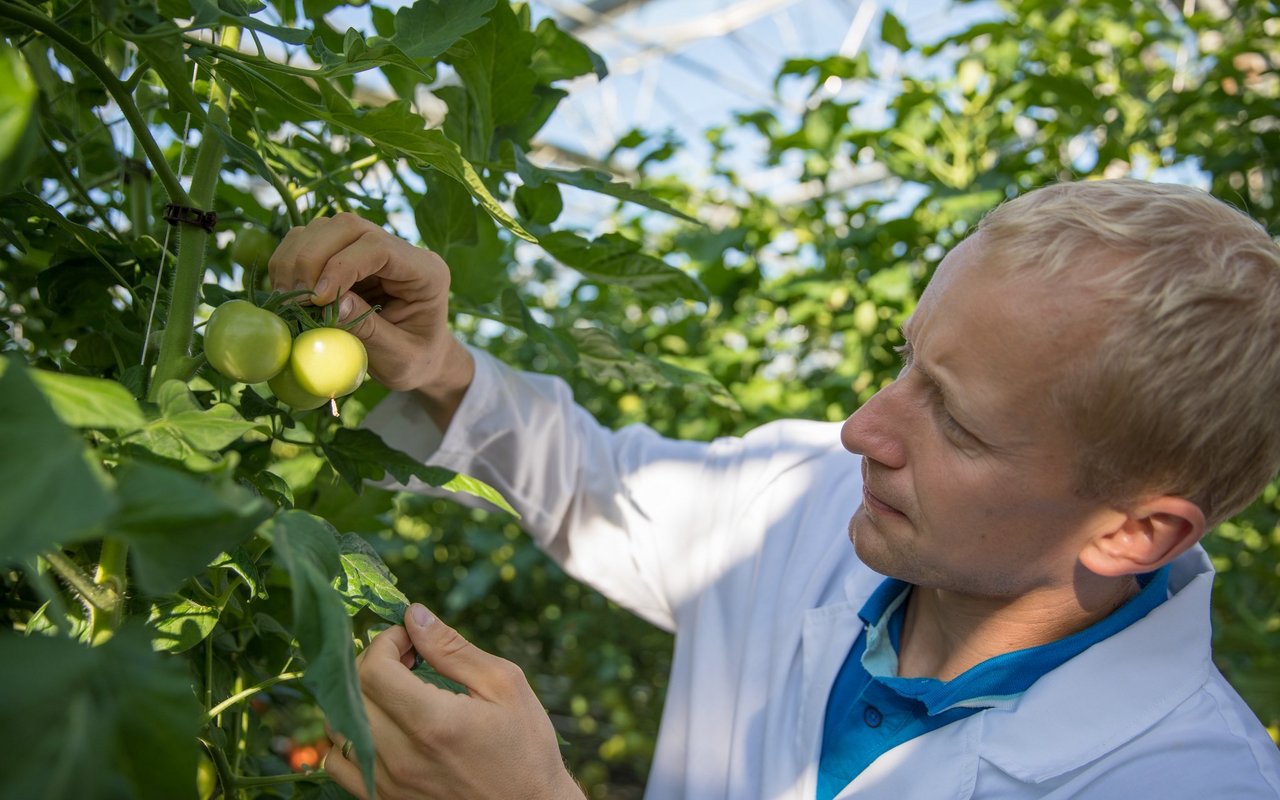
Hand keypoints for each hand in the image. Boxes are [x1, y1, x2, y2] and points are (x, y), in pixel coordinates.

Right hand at [267, 213, 468, 397]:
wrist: (419, 360)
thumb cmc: (416, 361)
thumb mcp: (399, 357)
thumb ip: (369, 330)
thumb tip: (331, 304)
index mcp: (426, 272)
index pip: (379, 247)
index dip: (341, 266)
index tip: (318, 299)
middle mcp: (400, 250)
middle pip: (347, 226)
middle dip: (312, 258)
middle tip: (296, 298)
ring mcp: (371, 247)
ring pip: (324, 228)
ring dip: (297, 259)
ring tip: (289, 297)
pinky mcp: (347, 254)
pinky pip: (310, 241)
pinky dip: (291, 262)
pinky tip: (289, 291)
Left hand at [323, 603, 584, 799]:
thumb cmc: (526, 746)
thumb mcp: (504, 685)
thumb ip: (453, 649)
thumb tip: (414, 615)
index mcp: (434, 723)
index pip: (374, 670)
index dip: (385, 642)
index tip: (408, 637)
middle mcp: (402, 757)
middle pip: (351, 693)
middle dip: (372, 661)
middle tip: (404, 658)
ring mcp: (389, 784)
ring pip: (337, 725)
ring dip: (357, 695)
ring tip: (392, 689)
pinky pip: (337, 762)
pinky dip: (347, 735)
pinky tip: (380, 724)